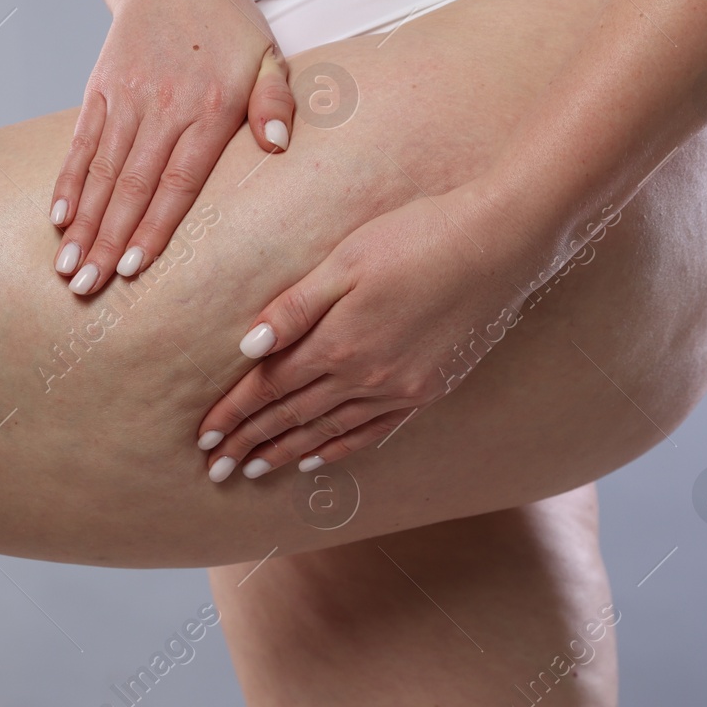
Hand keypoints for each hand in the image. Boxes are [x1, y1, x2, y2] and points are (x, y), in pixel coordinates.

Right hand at [50, 0, 293, 294]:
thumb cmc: (228, 24)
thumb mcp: (268, 55)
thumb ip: (277, 101)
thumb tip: (276, 144)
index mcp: (210, 107)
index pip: (178, 179)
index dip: (154, 226)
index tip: (135, 267)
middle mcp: (163, 105)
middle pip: (130, 185)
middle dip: (108, 241)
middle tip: (88, 287)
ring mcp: (126, 97)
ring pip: (100, 170)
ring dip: (82, 223)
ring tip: (68, 268)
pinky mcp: (99, 88)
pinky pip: (80, 143)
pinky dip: (67, 183)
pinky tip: (57, 220)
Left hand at [195, 181, 542, 480]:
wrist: (502, 243)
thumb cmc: (417, 236)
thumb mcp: (346, 260)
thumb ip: (295, 308)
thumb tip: (247, 347)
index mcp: (339, 342)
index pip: (270, 387)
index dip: (233, 413)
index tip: (204, 438)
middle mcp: (366, 376)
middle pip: (292, 416)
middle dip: (249, 443)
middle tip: (215, 469)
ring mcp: (400, 388)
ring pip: (329, 431)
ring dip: (286, 453)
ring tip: (253, 471)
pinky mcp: (428, 389)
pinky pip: (373, 432)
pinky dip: (339, 449)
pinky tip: (316, 460)